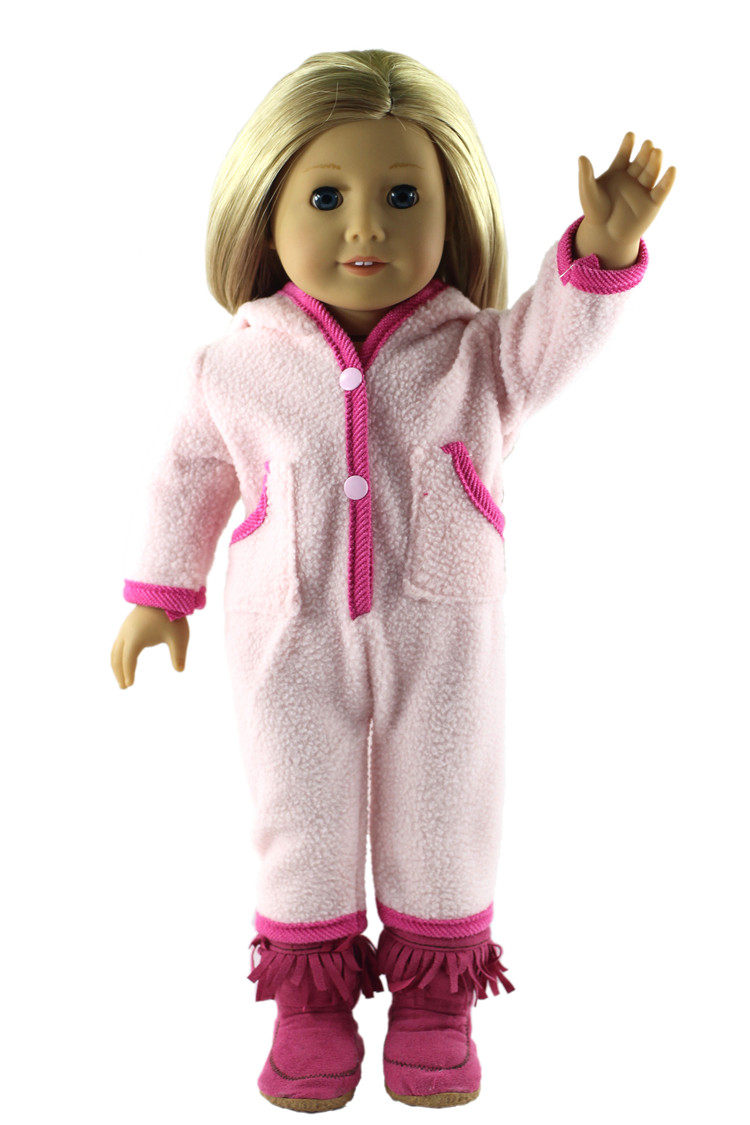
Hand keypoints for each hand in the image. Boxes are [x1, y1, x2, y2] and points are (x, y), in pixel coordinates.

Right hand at [110, 605, 189, 688]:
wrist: (162, 592)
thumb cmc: (172, 615)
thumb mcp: (179, 637)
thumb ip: (178, 654)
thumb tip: (180, 670)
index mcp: (136, 638)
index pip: (128, 660)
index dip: (128, 673)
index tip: (129, 685)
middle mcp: (126, 634)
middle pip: (117, 657)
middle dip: (119, 672)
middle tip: (124, 687)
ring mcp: (125, 629)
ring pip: (115, 650)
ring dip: (116, 664)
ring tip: (122, 677)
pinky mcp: (128, 625)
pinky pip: (118, 643)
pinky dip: (118, 655)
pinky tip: (125, 660)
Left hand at [575, 132, 675, 267]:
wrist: (605, 235)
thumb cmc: (595, 213)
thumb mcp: (588, 193)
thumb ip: (585, 176)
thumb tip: (581, 157)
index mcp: (618, 171)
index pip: (624, 154)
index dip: (628, 145)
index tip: (631, 136)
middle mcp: (633, 177)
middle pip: (640, 161)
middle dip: (644, 152)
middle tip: (648, 143)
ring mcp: (643, 189)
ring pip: (651, 172)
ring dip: (655, 162)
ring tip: (657, 152)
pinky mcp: (653, 203)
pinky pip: (661, 190)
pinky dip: (667, 181)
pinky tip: (672, 170)